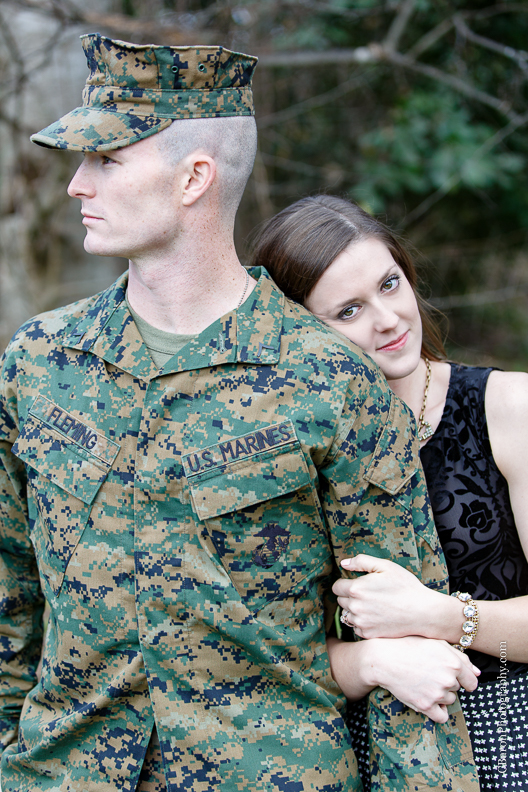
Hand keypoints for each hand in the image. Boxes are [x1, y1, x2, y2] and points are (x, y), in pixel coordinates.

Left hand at [333, 554, 445, 638]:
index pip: (336, 587)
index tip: (358, 584)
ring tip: (373, 605)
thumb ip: (361, 561)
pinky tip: (376, 616)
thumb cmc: (405, 586)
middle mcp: (355, 607)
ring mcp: (361, 622)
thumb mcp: (385, 566)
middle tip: (368, 594)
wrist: (422, 612)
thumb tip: (343, 563)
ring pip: (347, 615)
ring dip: (354, 610)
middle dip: (350, 596)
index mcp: (356, 589)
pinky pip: (356, 627)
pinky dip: (362, 622)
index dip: (346, 583)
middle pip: (340, 601)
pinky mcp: (368, 634)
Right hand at [363, 636, 479, 723]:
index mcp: (453, 663)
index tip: (454, 678)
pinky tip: (427, 699)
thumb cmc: (409, 646)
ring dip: (440, 696)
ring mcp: (437, 694)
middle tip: (428, 673)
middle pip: (457, 689)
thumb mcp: (435, 643)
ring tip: (423, 682)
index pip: (472, 682)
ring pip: (449, 701)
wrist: (384, 659)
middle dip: (447, 683)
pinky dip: (436, 711)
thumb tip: (477, 673)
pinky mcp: (425, 706)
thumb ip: (459, 657)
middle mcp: (448, 680)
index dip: (464, 680)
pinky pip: (441, 716)